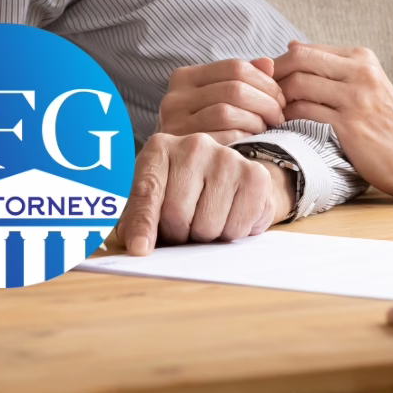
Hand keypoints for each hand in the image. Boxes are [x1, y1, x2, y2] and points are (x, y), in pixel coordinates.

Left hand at [114, 133, 294, 255]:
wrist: (230, 176)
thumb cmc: (184, 192)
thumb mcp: (153, 199)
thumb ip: (137, 220)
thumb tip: (137, 247)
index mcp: (161, 149)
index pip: (147, 192)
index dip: (143, 224)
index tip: (140, 248)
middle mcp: (194, 144)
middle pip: (177, 214)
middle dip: (179, 234)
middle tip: (184, 226)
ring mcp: (227, 156)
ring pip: (208, 226)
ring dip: (206, 236)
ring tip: (208, 217)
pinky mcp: (255, 174)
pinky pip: (237, 227)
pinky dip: (232, 232)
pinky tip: (230, 214)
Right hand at [159, 58, 285, 143]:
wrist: (179, 166)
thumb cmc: (206, 127)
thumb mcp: (219, 98)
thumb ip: (243, 78)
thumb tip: (268, 64)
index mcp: (185, 77)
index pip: (235, 67)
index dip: (265, 81)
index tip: (280, 98)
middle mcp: (174, 98)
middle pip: (234, 89)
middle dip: (266, 102)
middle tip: (279, 115)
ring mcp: (174, 124)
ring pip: (228, 112)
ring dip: (256, 120)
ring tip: (265, 127)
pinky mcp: (183, 149)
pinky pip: (223, 137)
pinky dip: (244, 137)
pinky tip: (252, 140)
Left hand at [274, 41, 392, 197]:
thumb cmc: (383, 119)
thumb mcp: (364, 82)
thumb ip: (330, 65)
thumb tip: (291, 45)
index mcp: (361, 58)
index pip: (307, 49)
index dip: (280, 63)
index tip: (267, 78)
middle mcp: (359, 73)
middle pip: (300, 61)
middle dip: (274, 75)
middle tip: (261, 92)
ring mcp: (355, 99)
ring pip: (299, 86)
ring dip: (277, 98)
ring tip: (271, 110)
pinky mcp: (349, 126)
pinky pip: (305, 113)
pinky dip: (288, 117)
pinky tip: (283, 124)